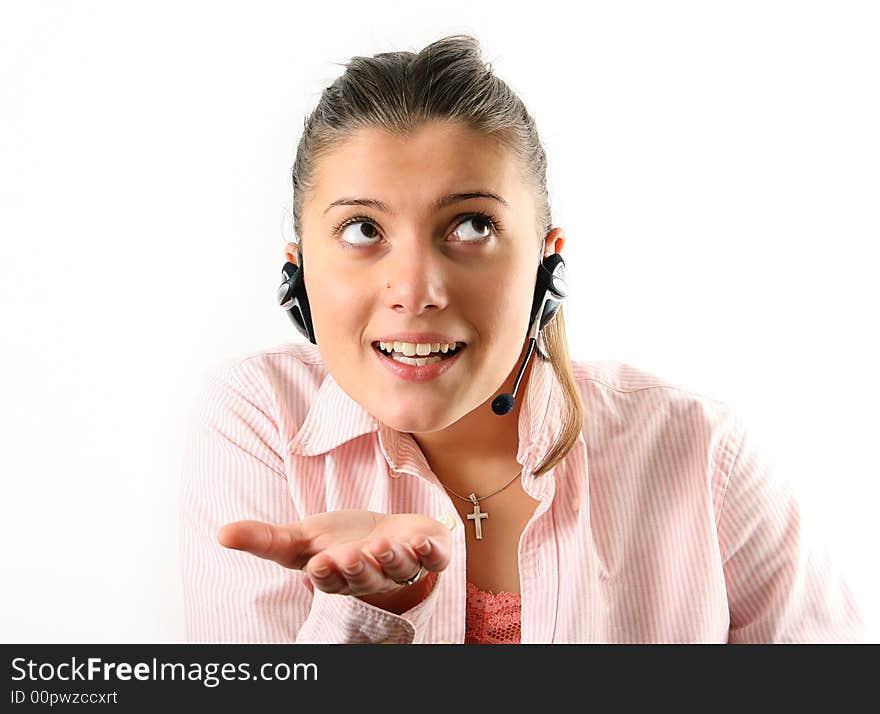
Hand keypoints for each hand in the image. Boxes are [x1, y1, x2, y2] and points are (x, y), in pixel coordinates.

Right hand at [217, 510, 450, 597]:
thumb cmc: (340, 539)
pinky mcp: (430, 554)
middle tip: (349, 555)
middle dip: (357, 568)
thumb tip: (220, 533)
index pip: (330, 580)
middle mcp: (371, 578)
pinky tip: (420, 541)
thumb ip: (264, 539)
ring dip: (391, 559)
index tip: (319, 562)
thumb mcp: (300, 537)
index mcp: (338, 576)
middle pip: (365, 579)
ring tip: (382, 545)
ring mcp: (403, 568)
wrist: (387, 533)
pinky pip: (434, 560)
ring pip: (398, 570)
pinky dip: (430, 552)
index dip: (326, 574)